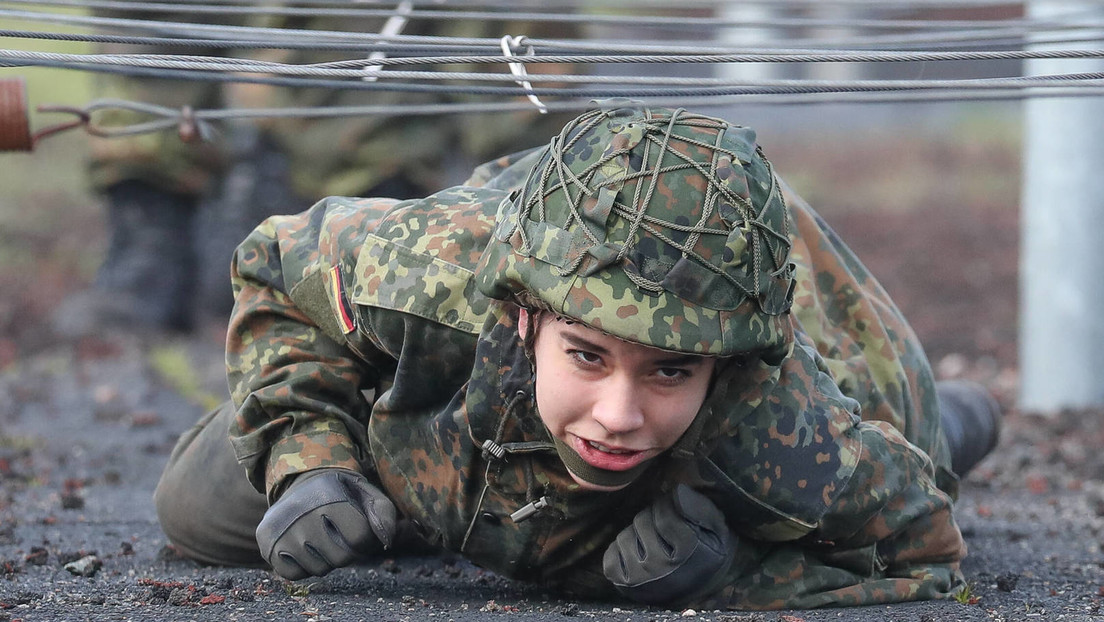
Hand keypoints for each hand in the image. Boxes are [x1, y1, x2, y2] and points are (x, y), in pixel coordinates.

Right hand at [256, 469, 395, 579]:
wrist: (300, 485)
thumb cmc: (340, 493)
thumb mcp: (365, 493)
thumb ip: (383, 512)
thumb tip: (386, 541)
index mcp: (329, 496)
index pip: (360, 537)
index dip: (366, 539)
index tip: (359, 530)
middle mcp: (301, 513)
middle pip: (341, 558)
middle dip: (347, 552)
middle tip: (339, 537)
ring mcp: (282, 531)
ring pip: (319, 569)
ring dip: (326, 561)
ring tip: (322, 540)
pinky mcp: (267, 546)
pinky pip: (294, 575)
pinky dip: (304, 568)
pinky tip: (304, 549)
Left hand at [603, 484, 735, 604]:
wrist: (702, 589)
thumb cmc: (707, 551)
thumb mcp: (716, 528)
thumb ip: (699, 507)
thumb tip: (677, 491)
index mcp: (688, 551)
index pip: (664, 512)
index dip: (667, 504)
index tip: (672, 508)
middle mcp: (662, 566)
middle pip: (641, 521)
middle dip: (651, 518)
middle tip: (662, 528)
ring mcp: (641, 577)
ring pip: (625, 536)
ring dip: (636, 535)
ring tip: (651, 543)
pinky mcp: (625, 585)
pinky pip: (610, 556)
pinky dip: (621, 551)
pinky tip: (638, 554)